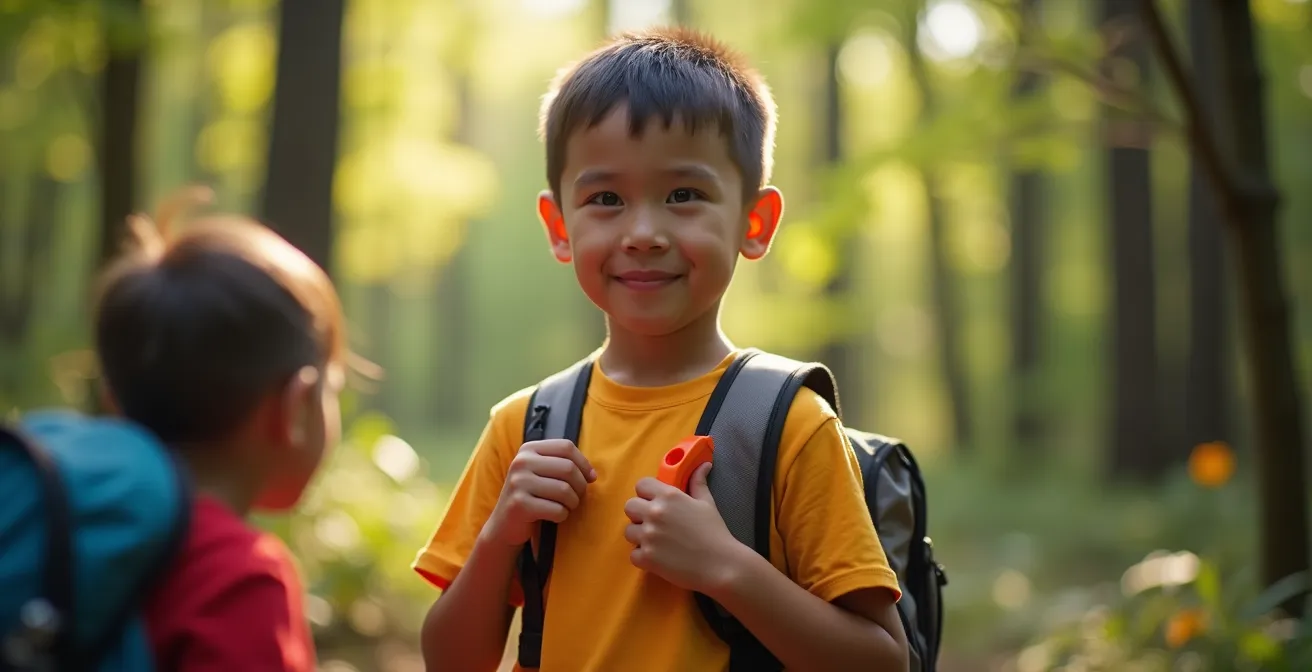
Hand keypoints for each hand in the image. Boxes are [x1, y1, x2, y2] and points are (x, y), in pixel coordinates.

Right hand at [485, 439, 596, 547]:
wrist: (503, 526)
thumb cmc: (531, 497)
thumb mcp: (541, 474)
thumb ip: (563, 465)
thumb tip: (592, 475)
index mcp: (528, 449)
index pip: (566, 447)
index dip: (584, 463)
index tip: (590, 478)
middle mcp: (521, 462)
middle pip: (568, 468)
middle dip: (580, 486)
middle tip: (576, 498)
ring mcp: (518, 483)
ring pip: (564, 490)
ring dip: (572, 503)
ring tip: (565, 507)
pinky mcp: (519, 505)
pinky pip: (557, 510)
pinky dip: (562, 516)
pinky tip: (554, 517)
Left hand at [623, 463, 744, 592]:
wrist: (720, 565)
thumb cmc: (715, 532)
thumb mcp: (707, 503)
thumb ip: (698, 482)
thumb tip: (704, 465)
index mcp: (669, 496)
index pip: (641, 485)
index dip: (647, 493)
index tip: (655, 502)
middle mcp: (654, 513)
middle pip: (630, 506)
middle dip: (639, 514)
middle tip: (654, 523)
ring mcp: (648, 536)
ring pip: (628, 531)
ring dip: (640, 536)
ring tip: (657, 542)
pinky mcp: (646, 557)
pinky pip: (633, 554)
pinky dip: (643, 557)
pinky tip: (658, 558)